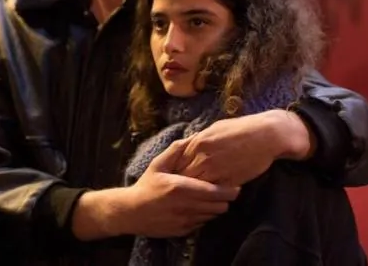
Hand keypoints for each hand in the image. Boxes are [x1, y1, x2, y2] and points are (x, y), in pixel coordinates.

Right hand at [74, 139, 237, 239]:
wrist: (131, 212)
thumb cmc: (147, 185)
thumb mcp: (158, 164)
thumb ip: (176, 150)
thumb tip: (194, 136)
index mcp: (182, 188)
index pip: (217, 192)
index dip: (231, 190)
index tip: (236, 185)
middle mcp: (186, 206)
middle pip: (221, 206)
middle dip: (225, 199)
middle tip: (222, 190)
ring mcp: (186, 221)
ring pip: (213, 216)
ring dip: (215, 207)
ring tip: (209, 198)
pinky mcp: (184, 231)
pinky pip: (203, 223)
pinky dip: (204, 216)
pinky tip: (196, 207)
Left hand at [175, 109, 312, 186]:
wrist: (266, 135)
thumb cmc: (242, 128)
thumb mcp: (215, 128)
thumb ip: (199, 140)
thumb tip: (188, 147)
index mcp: (198, 143)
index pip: (177, 162)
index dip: (174, 172)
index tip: (172, 179)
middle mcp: (204, 157)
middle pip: (183, 177)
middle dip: (180, 184)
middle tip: (177, 192)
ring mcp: (217, 170)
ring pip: (197, 187)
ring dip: (194, 192)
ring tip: (190, 197)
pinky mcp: (230, 181)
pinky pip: (214, 192)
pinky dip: (210, 196)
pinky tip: (208, 198)